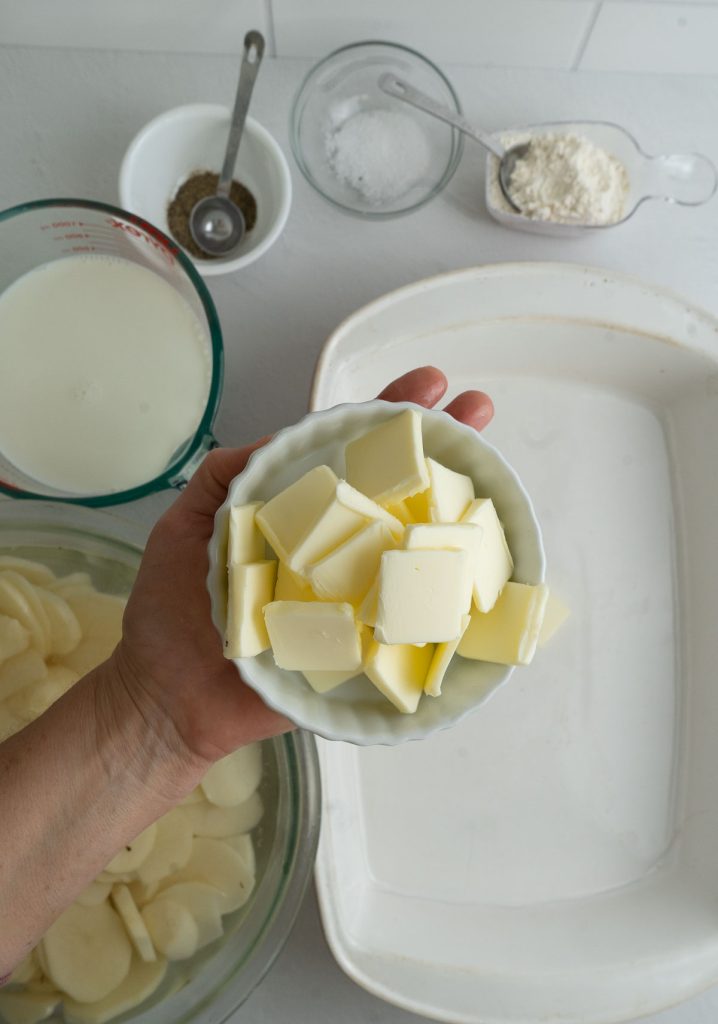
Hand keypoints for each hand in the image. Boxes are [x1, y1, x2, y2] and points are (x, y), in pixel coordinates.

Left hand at [110, 367, 493, 768]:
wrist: (167, 697)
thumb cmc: (172, 612)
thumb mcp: (188, 523)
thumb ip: (226, 475)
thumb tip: (279, 440)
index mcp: (296, 516)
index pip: (348, 457)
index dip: (388, 418)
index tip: (427, 385)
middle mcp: (333, 551)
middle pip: (394, 492)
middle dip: (441, 448)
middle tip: (478, 409)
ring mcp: (351, 597)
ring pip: (409, 549)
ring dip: (455, 512)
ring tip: (492, 471)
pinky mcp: (359, 646)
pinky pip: (407, 621)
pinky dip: (444, 600)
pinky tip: (476, 567)